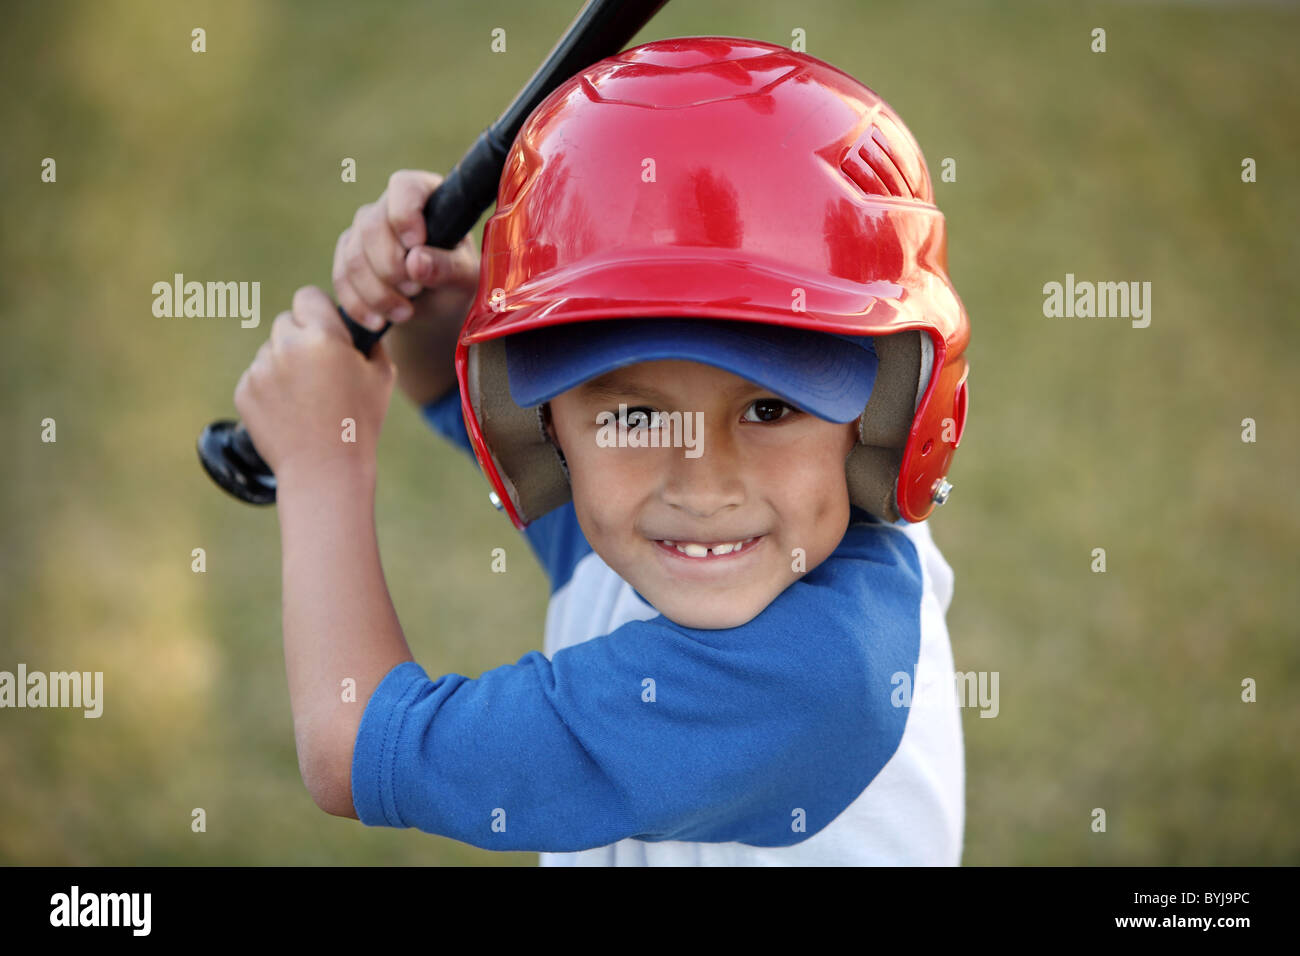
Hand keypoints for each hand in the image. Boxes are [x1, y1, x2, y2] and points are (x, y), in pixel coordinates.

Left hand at [233, 285, 395, 486]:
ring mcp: (260, 369)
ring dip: (284, 364)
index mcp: (322, 336)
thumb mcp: (382, 377)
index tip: (325, 328)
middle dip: (300, 338)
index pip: (308, 297)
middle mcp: (286, 346)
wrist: (325, 470)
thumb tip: (358, 328)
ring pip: (270, 351)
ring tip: (306, 398)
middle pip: (285, 322)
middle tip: (318, 369)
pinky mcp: (244, 391)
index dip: (318, 311)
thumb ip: (370, 341)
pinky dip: (270, 389)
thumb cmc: (360, 423)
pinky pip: (257, 377)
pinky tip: (291, 412)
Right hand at [333, 169, 480, 332]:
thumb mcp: (465, 277)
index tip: (415, 245)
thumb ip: (448, 267)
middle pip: (370, 225)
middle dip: (390, 267)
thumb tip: (416, 262)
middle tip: (415, 291)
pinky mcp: (348, 255)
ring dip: (377, 292)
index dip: (404, 215)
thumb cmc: (457, 282)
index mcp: (427, 197)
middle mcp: (391, 207)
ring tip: (405, 312)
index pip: (404, 186)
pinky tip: (380, 322)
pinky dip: (360, 305)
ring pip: (353, 256)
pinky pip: (341, 278)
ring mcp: (365, 230)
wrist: (437, 309)